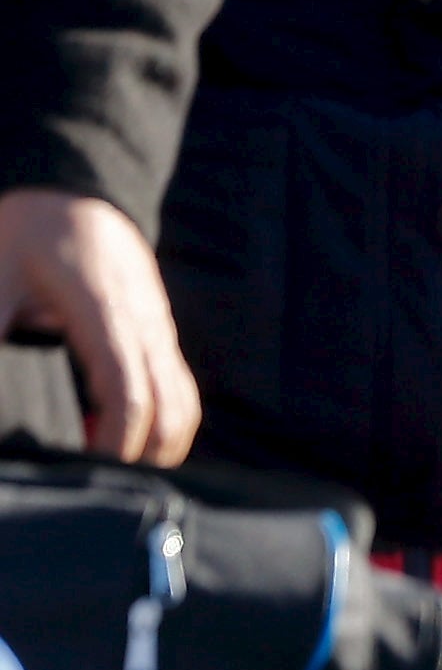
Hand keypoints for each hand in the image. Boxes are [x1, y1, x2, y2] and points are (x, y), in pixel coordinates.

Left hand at [0, 191, 199, 464]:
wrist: (72, 186)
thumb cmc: (26, 230)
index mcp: (106, 306)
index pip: (130, 391)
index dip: (116, 442)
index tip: (85, 472)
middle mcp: (145, 318)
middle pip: (173, 405)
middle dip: (146, 457)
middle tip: (96, 483)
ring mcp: (158, 323)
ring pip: (186, 399)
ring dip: (160, 443)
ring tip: (109, 469)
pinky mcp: (158, 328)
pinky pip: (179, 384)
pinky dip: (162, 421)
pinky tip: (115, 435)